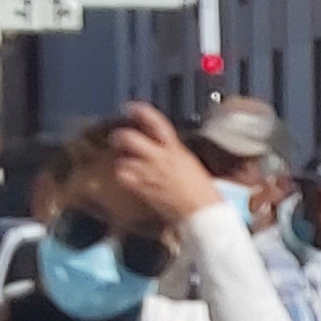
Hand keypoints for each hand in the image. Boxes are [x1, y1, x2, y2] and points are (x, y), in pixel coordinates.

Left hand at [100, 101, 223, 232]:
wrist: (202, 212)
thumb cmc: (202, 190)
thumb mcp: (189, 163)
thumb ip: (173, 152)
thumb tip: (163, 148)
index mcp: (175, 149)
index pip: (157, 123)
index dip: (142, 112)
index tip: (132, 108)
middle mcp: (160, 158)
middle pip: (131, 139)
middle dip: (121, 136)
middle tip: (118, 137)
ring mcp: (149, 174)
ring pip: (123, 158)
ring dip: (121, 158)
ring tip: (123, 159)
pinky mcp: (143, 189)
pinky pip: (124, 177)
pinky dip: (122, 174)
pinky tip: (126, 176)